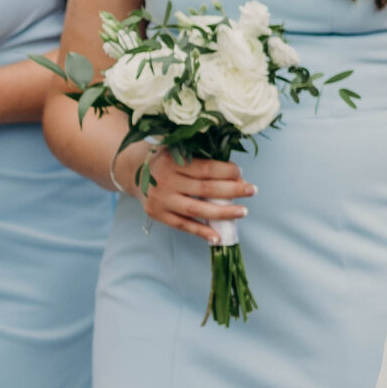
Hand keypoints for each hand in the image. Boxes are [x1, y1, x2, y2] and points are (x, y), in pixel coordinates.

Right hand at [132, 150, 253, 243]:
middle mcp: (166, 181)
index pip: (206, 169)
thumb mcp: (180, 150)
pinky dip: (201, 232)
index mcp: (174, 162)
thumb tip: (236, 174)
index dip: (227, 172)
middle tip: (252, 190)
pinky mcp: (157, 214)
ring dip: (222, 213)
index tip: (240, 174)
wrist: (134, 170)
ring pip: (196, 210)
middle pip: (205, 189)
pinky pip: (183, 225)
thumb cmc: (167, 159)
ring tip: (243, 212)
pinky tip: (218, 237)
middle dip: (232, 190)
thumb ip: (203, 158)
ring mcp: (161, 200)